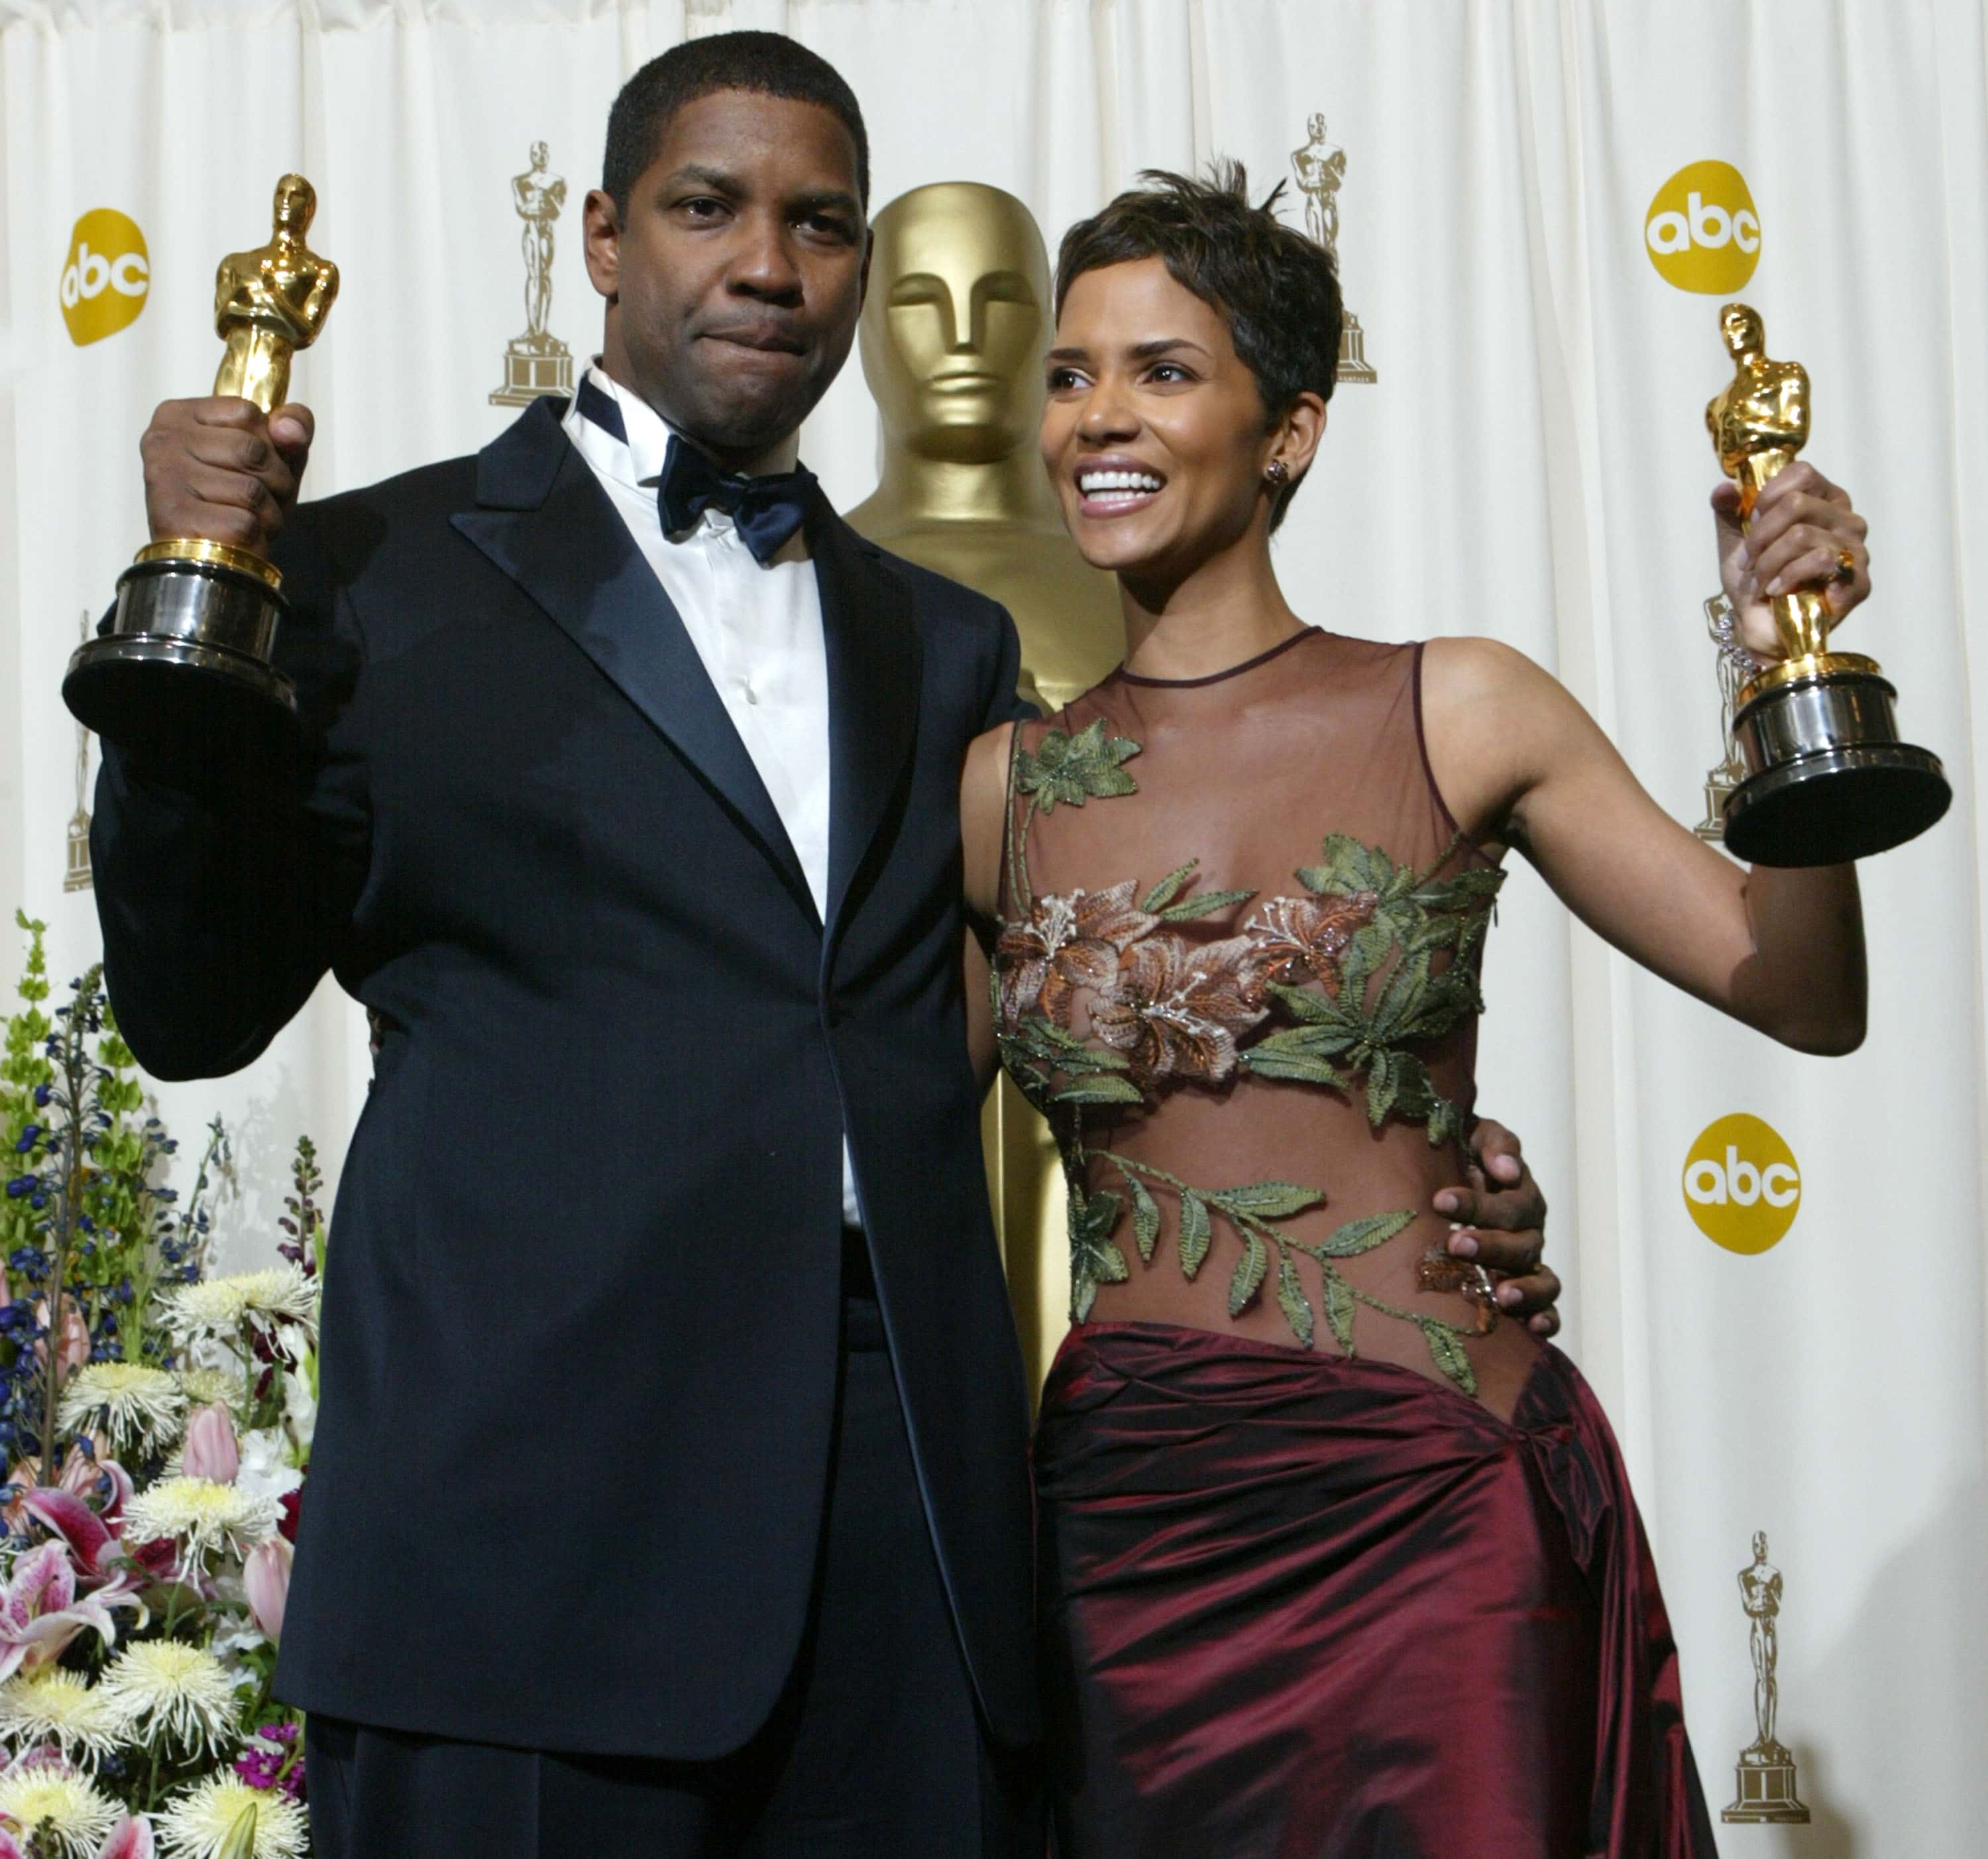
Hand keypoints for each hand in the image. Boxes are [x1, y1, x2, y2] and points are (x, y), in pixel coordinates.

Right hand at [140, 397, 314, 554]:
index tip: (256, 465)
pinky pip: (244, 524)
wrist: (212, 558)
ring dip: (269, 514)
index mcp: (179, 414)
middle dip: (277, 482)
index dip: (272, 445)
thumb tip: (290, 430)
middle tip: (262, 499)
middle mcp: (162, 440)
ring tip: (250, 519)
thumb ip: (293, 427)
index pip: (249, 412)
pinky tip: (237, 538)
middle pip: (253, 450)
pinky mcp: (173, 518)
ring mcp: (164, 478)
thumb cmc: (241, 499)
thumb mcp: (275, 455)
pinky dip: (256, 537)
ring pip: (251, 490)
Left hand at [1433, 1116, 1560, 1337]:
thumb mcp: (1473, 1136)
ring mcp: (1528, 1264)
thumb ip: (1494, 1143)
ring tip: (1502, 1295)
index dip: (1477, 1204)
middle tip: (1455, 1244)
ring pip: (1543, 1281)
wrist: (1440, 1175)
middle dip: (1490, 1245)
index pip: (1509, 1201)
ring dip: (1526, 1289)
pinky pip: (1547, 1310)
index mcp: (1518, 1195)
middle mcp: (1527, 1231)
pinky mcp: (1524, 1294)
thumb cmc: (1457, 1155)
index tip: (1440, 1200)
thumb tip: (1508, 1169)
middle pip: (1522, 1244)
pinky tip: (1533, 1329)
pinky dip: (1546, 1320)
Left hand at [1713, 461, 1869, 659]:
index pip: (1802, 473)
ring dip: (1768, 562)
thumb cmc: (1755, 579)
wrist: (1757, 624)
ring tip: (1762, 581)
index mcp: (1824, 501)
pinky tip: (1777, 591)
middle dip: (1760, 537)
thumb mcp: (1734, 539)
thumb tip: (1723, 489)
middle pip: (1796, 503)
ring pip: (1802, 534)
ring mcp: (1856, 550)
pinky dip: (1787, 577)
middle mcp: (1847, 519)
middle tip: (1751, 561)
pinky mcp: (1858, 582)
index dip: (1767, 496)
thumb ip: (1730, 509)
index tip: (1751, 522)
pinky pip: (1822, 560)